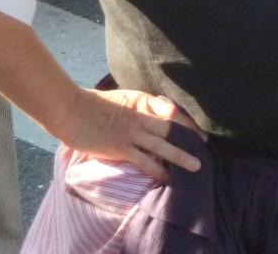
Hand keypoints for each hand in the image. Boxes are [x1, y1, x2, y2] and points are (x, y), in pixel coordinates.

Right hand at [54, 88, 203, 181]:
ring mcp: (132, 133)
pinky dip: (156, 169)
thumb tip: (152, 114)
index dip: (187, 122)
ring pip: (163, 146)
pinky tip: (166, 177)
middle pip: (172, 128)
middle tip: (206, 148)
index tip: (200, 131)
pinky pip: (143, 160)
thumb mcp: (122, 99)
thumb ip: (139, 107)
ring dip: (181, 157)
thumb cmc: (92, 105)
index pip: (171, 111)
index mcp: (142, 102)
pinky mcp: (120, 148)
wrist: (71, 110)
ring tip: (196, 166)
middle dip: (190, 139)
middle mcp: (141, 117)